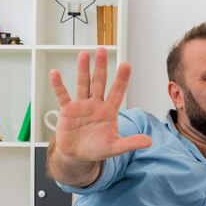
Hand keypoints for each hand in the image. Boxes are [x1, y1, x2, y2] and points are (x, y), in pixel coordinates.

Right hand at [50, 47, 151, 162]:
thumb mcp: (116, 147)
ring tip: (84, 54)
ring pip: (83, 84)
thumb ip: (131, 143)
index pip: (117, 92)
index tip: (126, 65)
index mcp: (109, 111)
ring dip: (83, 69)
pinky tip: (55, 73)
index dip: (121, 79)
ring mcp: (82, 105)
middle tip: (102, 50)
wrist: (78, 155)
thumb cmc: (97, 149)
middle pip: (99, 82)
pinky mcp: (67, 110)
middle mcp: (96, 104)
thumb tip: (150, 142)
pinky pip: (62, 95)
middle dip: (101, 67)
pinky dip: (58, 85)